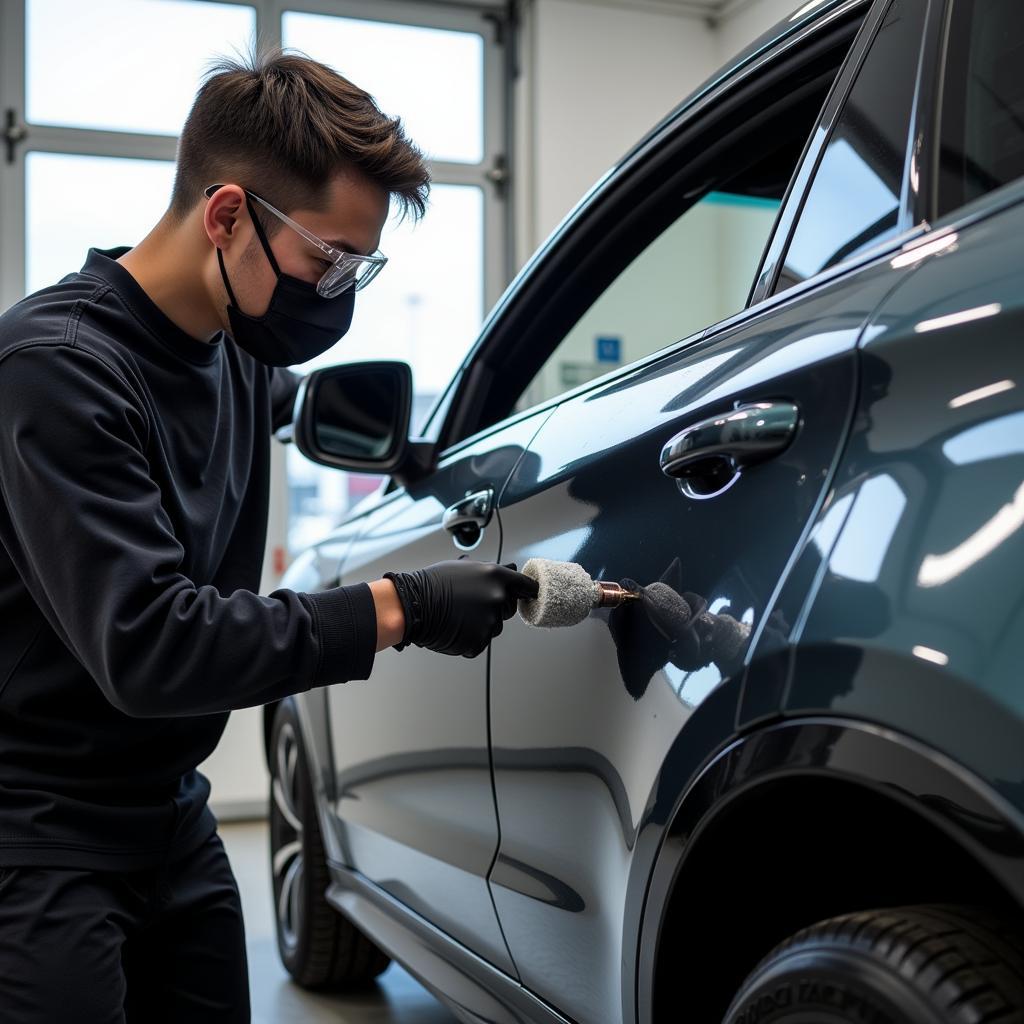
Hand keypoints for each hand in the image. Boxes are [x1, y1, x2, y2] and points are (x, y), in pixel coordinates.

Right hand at [383, 560, 538, 657]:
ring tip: (459, 616)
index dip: (526, 591)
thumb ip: (491, 570)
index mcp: (496, 576)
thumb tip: (509, 567)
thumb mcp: (465, 567)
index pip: (527, 586)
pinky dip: (469, 639)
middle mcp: (497, 598)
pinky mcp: (479, 641)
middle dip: (496, 608)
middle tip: (472, 605)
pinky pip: (480, 642)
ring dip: (481, 624)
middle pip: (509, 609)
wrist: (413, 604)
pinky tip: (454, 628)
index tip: (527, 594)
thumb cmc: (434, 584)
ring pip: (494, 627)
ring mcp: (489, 621)